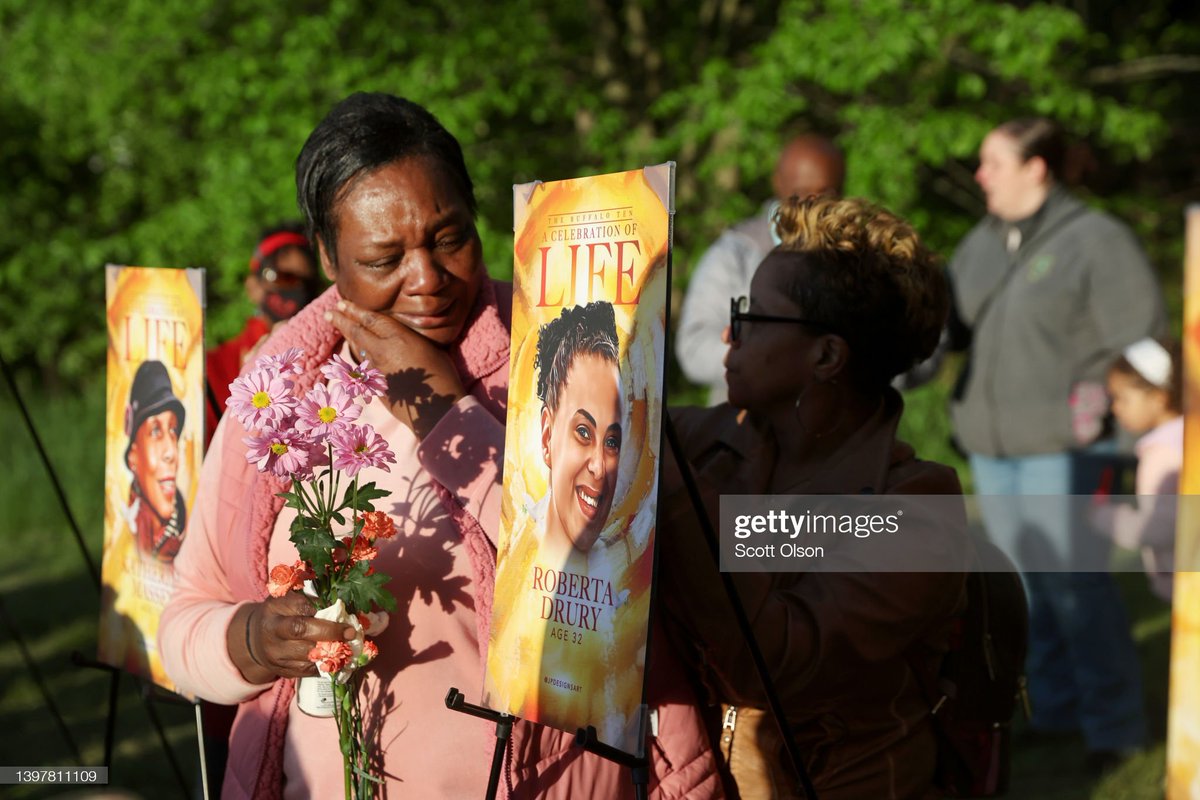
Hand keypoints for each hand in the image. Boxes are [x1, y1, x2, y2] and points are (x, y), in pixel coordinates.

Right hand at [228, 593, 356, 683]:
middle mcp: (273, 637)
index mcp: (274, 614)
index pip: (297, 610)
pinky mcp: (285, 672)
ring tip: (349, 645)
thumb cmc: (278, 613)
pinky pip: (309, 671)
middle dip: (330, 632)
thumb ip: (305, 599)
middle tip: (350, 632)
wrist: (256, 639)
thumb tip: (335, 602)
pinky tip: (340, 658)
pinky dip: (327, 665)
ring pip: (308, 656)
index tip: (341, 612)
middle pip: (301, 632)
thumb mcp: (285, 599)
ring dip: (332, 651)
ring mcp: (277, 658)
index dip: (319, 613)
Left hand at [326, 299, 465, 437]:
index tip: (340, 303)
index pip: (370, 319)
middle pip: (356, 332)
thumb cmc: (442, 375)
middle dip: (341, 320)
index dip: (354, 310)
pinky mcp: (375, 385)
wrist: (437, 409)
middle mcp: (382, 351)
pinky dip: (360, 354)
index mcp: (398, 337)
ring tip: (341, 328)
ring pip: (358, 348)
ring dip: (349, 337)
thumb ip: (411, 338)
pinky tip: (360, 351)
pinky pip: (364, 364)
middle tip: (329, 313)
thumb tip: (400, 334)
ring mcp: (376, 369)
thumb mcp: (430, 347)